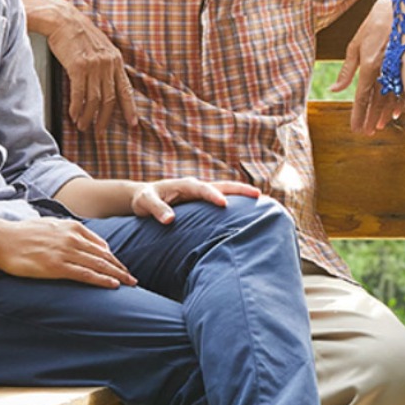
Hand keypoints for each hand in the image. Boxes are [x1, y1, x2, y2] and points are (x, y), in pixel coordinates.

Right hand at [0, 217, 136, 287]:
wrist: (1, 238)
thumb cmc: (22, 233)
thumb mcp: (49, 224)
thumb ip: (67, 231)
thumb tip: (78, 238)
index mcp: (72, 228)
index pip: (101, 245)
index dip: (113, 258)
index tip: (121, 268)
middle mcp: (73, 238)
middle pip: (104, 256)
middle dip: (121, 268)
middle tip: (133, 279)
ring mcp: (66, 252)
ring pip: (99, 265)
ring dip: (117, 275)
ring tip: (130, 284)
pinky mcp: (57, 266)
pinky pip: (86, 274)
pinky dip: (102, 280)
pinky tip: (113, 285)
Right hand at [46, 8, 137, 133]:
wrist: (63, 19)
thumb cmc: (79, 33)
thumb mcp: (101, 47)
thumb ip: (107, 64)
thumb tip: (107, 84)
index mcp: (116, 60)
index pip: (126, 89)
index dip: (129, 108)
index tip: (132, 123)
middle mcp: (107, 64)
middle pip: (109, 99)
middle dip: (104, 118)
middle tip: (99, 131)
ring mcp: (93, 66)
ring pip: (94, 100)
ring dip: (88, 116)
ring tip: (83, 126)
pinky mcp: (78, 67)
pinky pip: (79, 94)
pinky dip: (76, 107)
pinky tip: (74, 115)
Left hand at [131, 178, 263, 223]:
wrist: (144, 197)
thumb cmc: (144, 199)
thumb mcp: (145, 203)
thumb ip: (157, 209)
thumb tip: (170, 220)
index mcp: (184, 184)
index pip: (202, 188)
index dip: (213, 195)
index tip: (224, 204)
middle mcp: (196, 186)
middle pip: (222, 185)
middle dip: (239, 189)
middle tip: (257, 195)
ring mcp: (201, 193)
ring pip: (226, 191)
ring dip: (242, 194)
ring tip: (261, 200)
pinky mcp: (203, 201)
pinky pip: (222, 199)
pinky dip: (236, 203)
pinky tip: (248, 211)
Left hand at [331, 0, 402, 135]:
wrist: (401, 4)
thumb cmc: (374, 22)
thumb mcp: (355, 43)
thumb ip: (347, 70)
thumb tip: (334, 89)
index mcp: (369, 64)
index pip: (362, 96)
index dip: (358, 114)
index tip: (354, 128)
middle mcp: (384, 69)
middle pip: (376, 101)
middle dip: (370, 118)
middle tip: (365, 133)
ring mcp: (398, 67)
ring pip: (391, 97)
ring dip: (383, 113)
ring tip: (377, 127)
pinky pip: (403, 88)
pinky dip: (399, 102)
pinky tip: (395, 113)